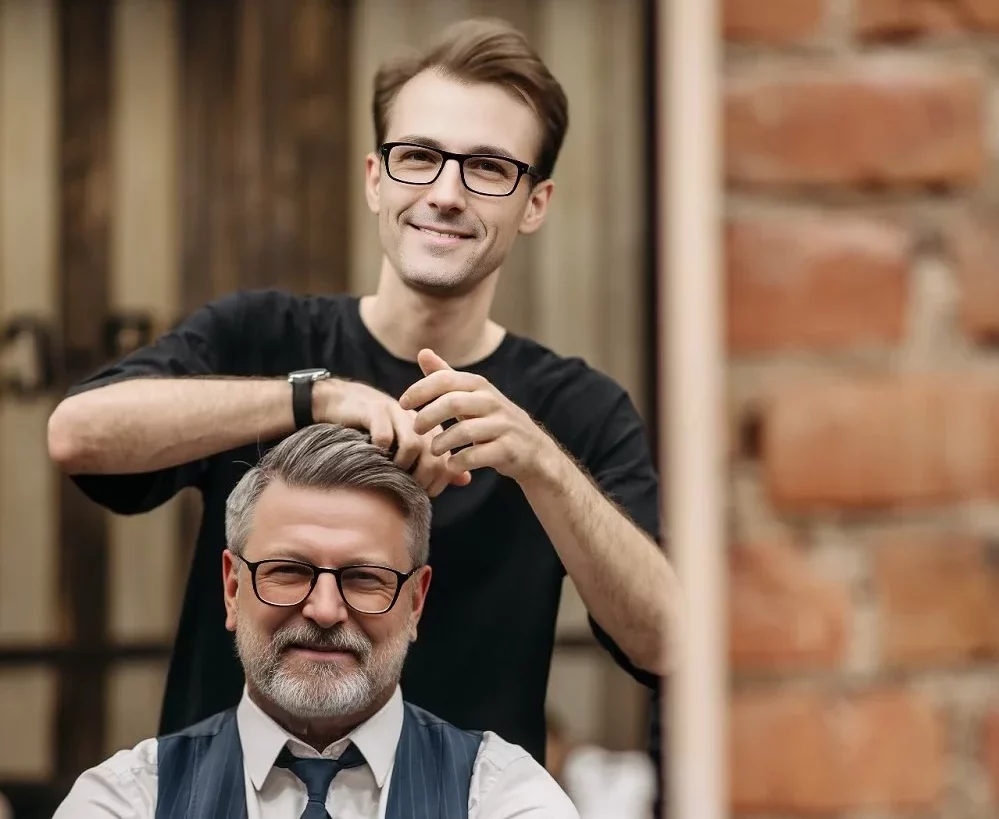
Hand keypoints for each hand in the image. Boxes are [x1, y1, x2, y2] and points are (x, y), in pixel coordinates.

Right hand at [316, 378, 471, 496]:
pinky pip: (384, 435)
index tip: (423, 493)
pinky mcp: (374, 409)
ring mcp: (397, 412)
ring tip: (391, 472)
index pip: (446, 460)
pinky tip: (373, 455)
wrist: (343, 402)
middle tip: (408, 488)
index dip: (437, 482)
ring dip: (402, 465)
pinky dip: (380, 450)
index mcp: (430, 427)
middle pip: (433, 454)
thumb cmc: (377, 432)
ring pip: (413, 444)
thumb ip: (437, 462)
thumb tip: (465, 479)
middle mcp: (418, 419)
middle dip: (422, 478)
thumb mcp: (408, 446)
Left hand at [398, 349, 555, 483]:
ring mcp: (502, 426)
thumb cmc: (493, 421)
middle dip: (427, 416)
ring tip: (433, 449)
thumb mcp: (471, 396)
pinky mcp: (508, 450)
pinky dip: (458, 461)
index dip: (420, 390)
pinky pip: (476, 455)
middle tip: (416, 429)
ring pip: (464, 431)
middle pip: (452, 402)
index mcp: (480, 386)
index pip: (445, 379)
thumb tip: (423, 352)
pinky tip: (450, 464)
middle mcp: (492, 402)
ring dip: (441, 442)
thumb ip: (446, 377)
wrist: (534, 451)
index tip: (402, 404)